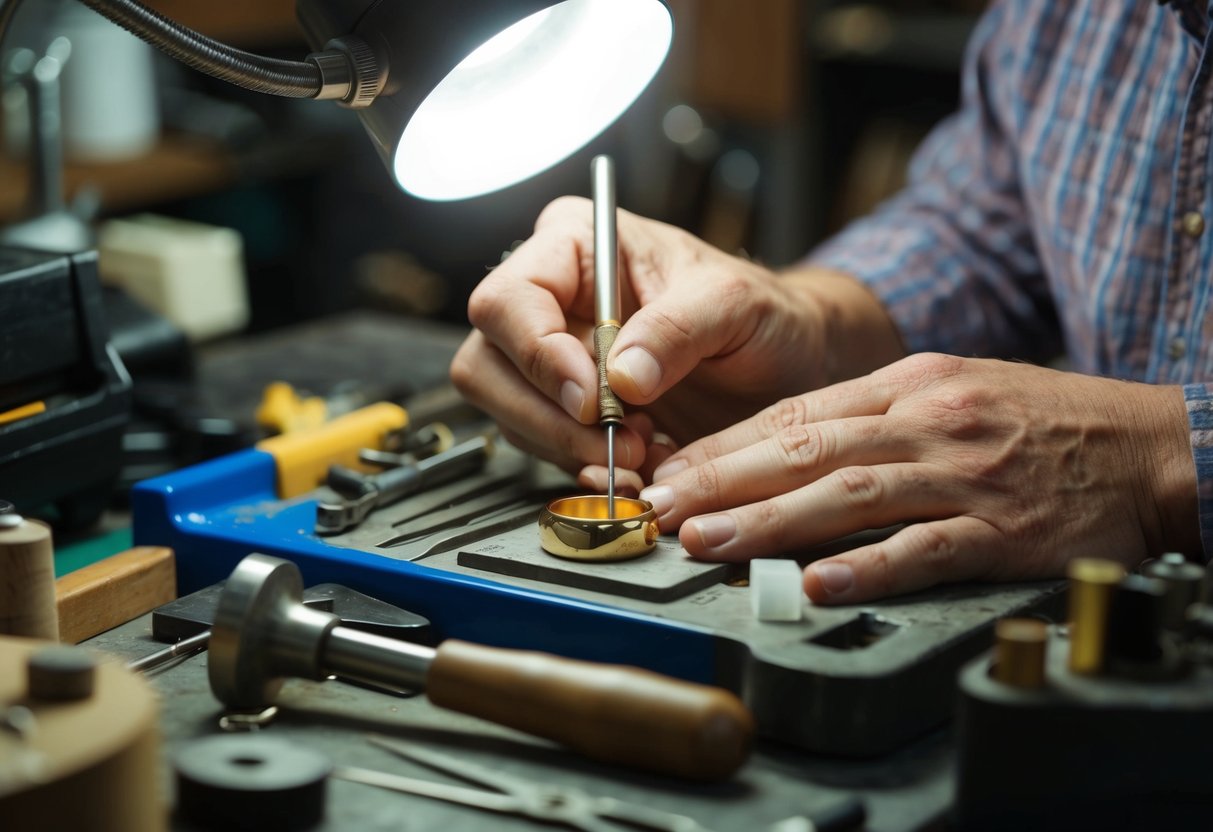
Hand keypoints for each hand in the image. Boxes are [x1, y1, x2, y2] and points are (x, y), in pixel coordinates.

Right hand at [451, 197, 900, 477]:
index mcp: (572, 243)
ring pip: (504, 411)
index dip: (539, 357)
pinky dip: (584, 464)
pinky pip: (540, 445)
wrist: (784, 361)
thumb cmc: (760, 312)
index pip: (508, 300)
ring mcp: (548, 354)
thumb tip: (621, 377)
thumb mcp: (735, 304)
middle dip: (548, 418)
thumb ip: (679, 328)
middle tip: (620, 445)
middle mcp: (546, 296)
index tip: (593, 402)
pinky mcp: (561, 406)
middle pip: (487, 363)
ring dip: (568, 448)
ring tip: (643, 453)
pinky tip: (639, 463)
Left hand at [638, 353, 1199, 603]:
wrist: (1147, 445)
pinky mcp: (1002, 529)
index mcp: (907, 385)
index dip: (725, 447)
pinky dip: (868, 566)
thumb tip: (787, 446)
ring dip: (770, 520)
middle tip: (660, 509)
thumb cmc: (1042, 420)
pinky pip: (926, 548)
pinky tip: (819, 584)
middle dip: (722, 480)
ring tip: (709, 544)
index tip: (673, 473)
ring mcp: (963, 476)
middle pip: (805, 449)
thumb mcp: (952, 390)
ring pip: (849, 494)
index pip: (795, 413)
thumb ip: (872, 416)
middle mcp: (926, 422)